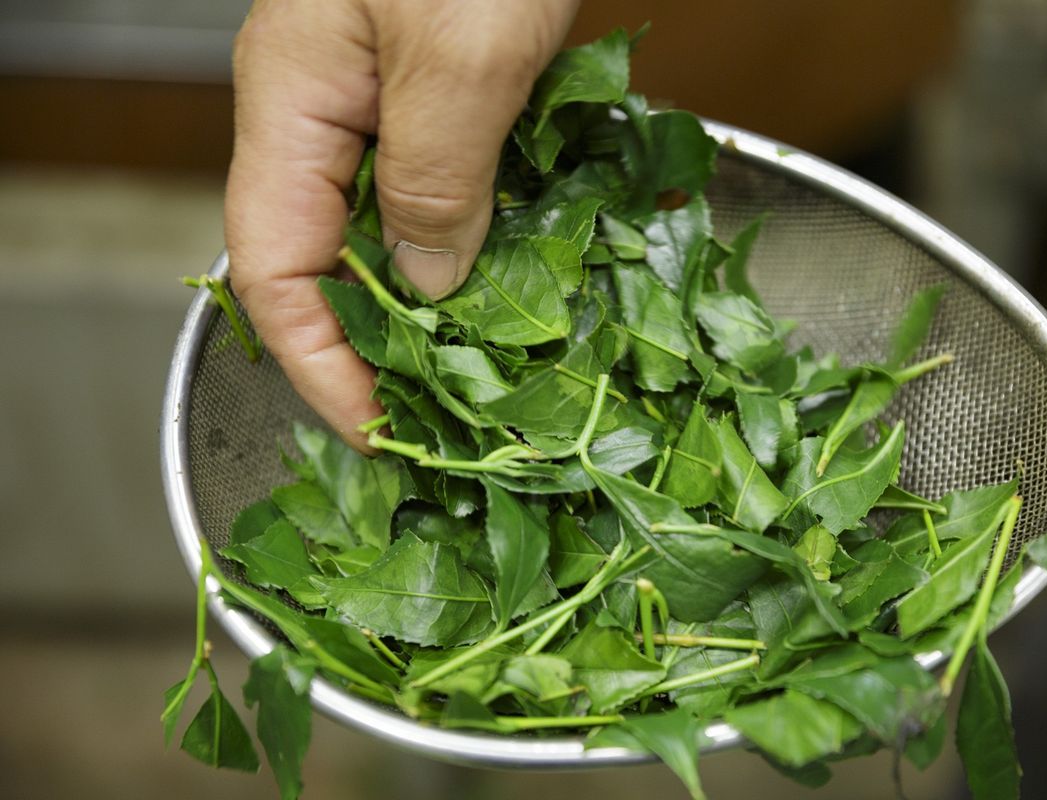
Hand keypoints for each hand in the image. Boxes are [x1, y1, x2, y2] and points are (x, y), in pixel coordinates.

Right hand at [225, 0, 577, 449]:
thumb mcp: (461, 54)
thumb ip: (434, 175)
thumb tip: (426, 287)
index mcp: (295, 99)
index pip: (276, 270)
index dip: (320, 367)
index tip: (381, 434)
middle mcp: (332, 105)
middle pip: (337, 258)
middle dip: (391, 344)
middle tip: (454, 414)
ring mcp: (394, 92)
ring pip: (407, 224)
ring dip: (455, 294)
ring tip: (503, 362)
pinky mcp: (456, 79)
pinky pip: (465, 177)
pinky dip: (502, 229)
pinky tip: (546, 268)